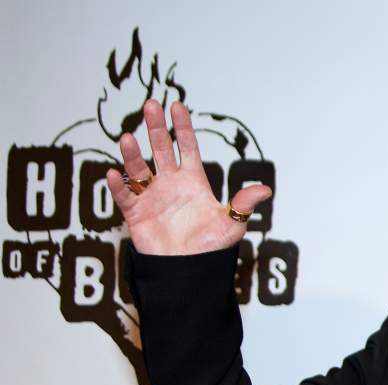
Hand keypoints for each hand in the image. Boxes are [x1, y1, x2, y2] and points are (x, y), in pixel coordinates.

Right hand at [104, 99, 272, 255]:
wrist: (189, 271)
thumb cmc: (210, 249)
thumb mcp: (231, 224)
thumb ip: (244, 205)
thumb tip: (266, 189)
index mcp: (193, 182)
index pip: (187, 147)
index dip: (181, 127)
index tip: (176, 106)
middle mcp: (170, 184)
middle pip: (161, 149)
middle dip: (155, 128)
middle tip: (150, 104)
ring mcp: (152, 197)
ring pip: (138, 169)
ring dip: (132, 154)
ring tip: (127, 139)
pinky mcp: (137, 213)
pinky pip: (125, 196)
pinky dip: (118, 186)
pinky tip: (115, 174)